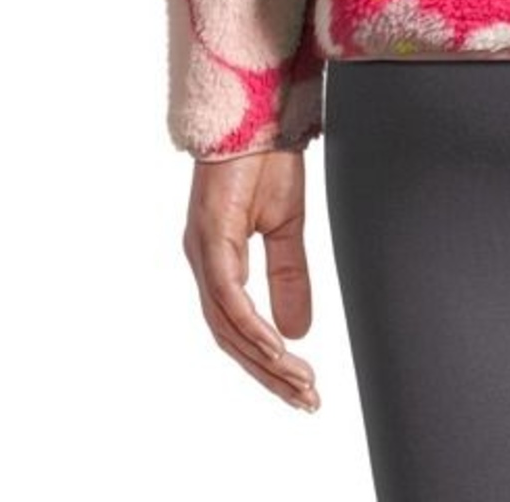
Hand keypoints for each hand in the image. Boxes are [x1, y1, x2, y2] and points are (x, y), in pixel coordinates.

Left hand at [181, 148, 323, 410]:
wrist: (257, 109)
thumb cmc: (265, 156)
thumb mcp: (287, 226)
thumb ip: (289, 275)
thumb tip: (298, 330)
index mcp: (218, 259)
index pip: (238, 329)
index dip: (267, 363)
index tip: (301, 387)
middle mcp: (204, 260)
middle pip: (230, 338)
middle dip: (269, 375)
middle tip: (306, 400)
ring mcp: (203, 250)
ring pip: (227, 326)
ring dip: (264, 360)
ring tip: (299, 382)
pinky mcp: (210, 236)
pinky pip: (228, 296)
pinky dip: (251, 327)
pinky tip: (277, 348)